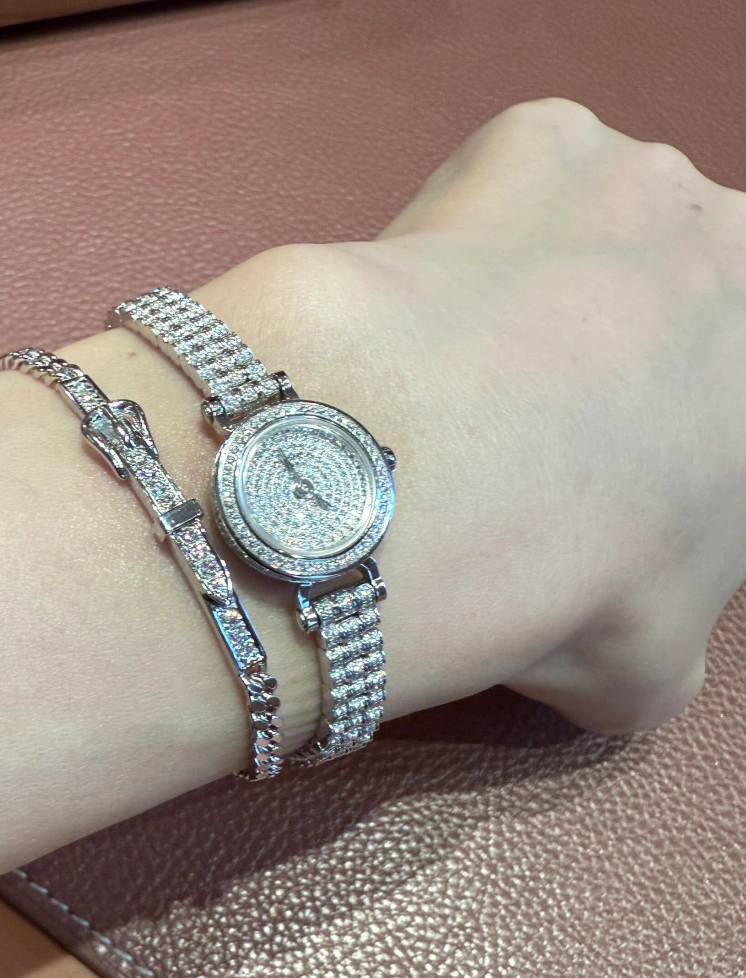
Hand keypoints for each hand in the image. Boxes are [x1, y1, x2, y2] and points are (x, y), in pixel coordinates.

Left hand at [200, 98, 745, 734]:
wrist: (451, 478)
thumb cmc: (572, 581)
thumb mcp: (648, 671)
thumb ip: (663, 646)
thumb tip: (626, 649)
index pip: (717, 419)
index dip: (656, 453)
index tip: (597, 483)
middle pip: (669, 317)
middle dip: (605, 373)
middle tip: (516, 440)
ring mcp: (650, 181)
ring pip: (592, 241)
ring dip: (540, 298)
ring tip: (456, 380)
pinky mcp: (543, 139)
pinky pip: (506, 185)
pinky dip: (469, 235)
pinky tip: (427, 306)